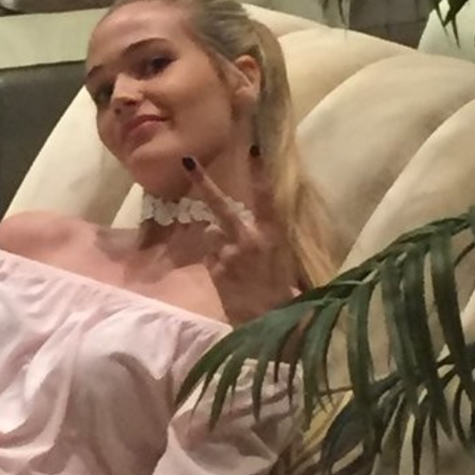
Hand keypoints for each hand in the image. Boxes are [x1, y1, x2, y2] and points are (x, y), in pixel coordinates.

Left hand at [184, 150, 303, 327]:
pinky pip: (212, 257)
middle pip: (220, 205)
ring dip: (220, 243)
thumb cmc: (287, 295)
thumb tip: (258, 228)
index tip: (252, 148)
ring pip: (214, 235)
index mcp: (273, 235)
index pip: (266, 197)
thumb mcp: (287, 263)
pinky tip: (232, 279)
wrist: (271, 326)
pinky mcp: (215, 269)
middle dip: (203, 182)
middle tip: (187, 161)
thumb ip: (269, 241)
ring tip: (239, 266)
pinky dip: (218, 263)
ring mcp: (227, 254)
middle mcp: (247, 239)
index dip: (259, 172)